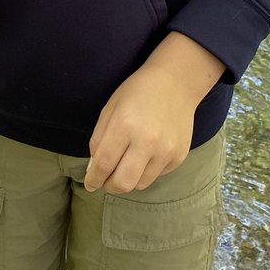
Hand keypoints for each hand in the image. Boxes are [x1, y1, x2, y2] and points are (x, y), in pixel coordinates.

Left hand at [84, 33, 223, 193]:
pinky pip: (157, 175)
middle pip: (123, 183)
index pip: (104, 165)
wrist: (176, 82)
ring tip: (126, 164)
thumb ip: (99, 140)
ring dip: (129, 180)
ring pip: (140, 184)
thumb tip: (94, 171)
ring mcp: (166, 151)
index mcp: (124, 125)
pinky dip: (147, 171)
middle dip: (110, 186)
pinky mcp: (179, 156)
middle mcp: (147, 141)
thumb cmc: (137, 92)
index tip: (90, 184)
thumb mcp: (110, 108)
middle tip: (106, 181)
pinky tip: (147, 153)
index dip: (94, 179)